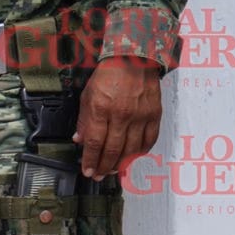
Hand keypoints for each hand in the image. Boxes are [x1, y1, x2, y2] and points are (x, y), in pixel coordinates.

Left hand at [74, 56, 162, 179]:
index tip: (87, 170)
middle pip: (112, 149)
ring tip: (113, 170)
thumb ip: (84, 120)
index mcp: (102, 109)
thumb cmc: (109, 75)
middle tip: (98, 175)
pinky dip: (141, 152)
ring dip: (121, 164)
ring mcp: (140, 115)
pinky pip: (149, 140)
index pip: (95, 142)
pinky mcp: (154, 114)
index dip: (90, 160)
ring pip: (131, 149)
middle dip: (104, 166)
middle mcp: (122, 114)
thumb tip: (80, 141)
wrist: (134, 59)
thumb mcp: (87, 96)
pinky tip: (133, 158)